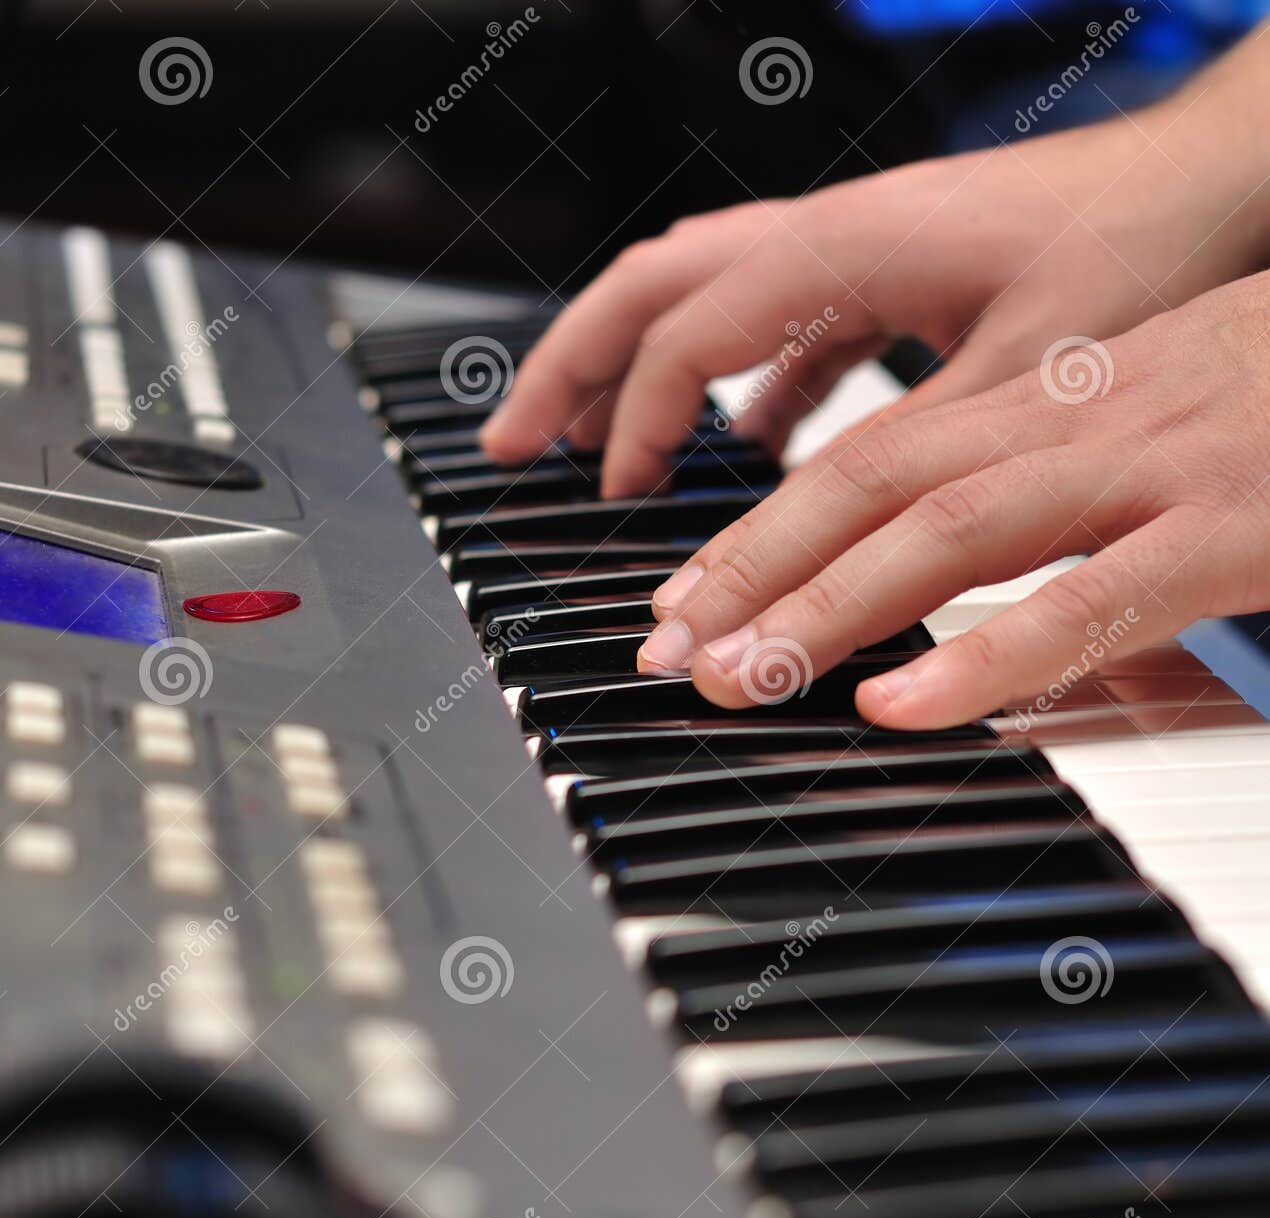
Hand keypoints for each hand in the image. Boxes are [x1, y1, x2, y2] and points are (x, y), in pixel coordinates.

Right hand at [481, 62, 1268, 496]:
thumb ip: (911, 458)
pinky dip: (737, 390)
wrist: (1212, 180)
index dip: (632, 422)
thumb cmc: (1138, 254)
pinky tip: (740, 451)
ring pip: (701, 296)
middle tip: (508, 445)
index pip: (688, 335)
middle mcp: (829, 234)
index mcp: (844, 250)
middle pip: (651, 286)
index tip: (606, 505)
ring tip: (591, 450)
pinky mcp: (885, 271)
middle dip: (569, 367)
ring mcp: (851, 248)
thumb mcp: (1023, 379)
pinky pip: (777, 326)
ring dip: (636, 372)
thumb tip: (823, 546)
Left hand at [637, 272, 1269, 728]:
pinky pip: (1090, 596)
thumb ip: (1078, 521)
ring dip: (826, 607)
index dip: (769, 526)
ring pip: (954, 529)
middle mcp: (1091, 416)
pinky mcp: (1237, 527)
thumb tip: (1000, 618)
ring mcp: (1162, 467)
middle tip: (668, 647)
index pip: (879, 453)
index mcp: (1069, 395)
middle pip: (880, 483)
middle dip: (757, 568)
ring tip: (736, 678)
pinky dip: (984, 654)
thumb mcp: (1174, 435)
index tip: (690, 596)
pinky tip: (898, 705)